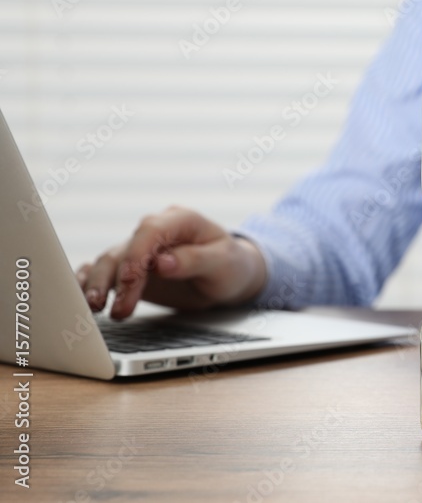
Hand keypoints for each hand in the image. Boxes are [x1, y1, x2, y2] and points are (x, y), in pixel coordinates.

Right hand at [76, 206, 267, 319]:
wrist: (231, 277)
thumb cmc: (231, 266)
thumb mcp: (223, 263)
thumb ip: (194, 261)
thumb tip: (162, 263)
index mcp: (181, 220)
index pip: (150, 231)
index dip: (136, 255)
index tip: (130, 281)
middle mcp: (157, 230)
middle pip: (126, 249)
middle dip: (117, 280)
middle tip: (117, 310)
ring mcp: (141, 248)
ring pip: (110, 260)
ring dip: (98, 284)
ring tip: (94, 309)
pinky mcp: (132, 266)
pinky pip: (106, 270)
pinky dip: (91, 282)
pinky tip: (83, 298)